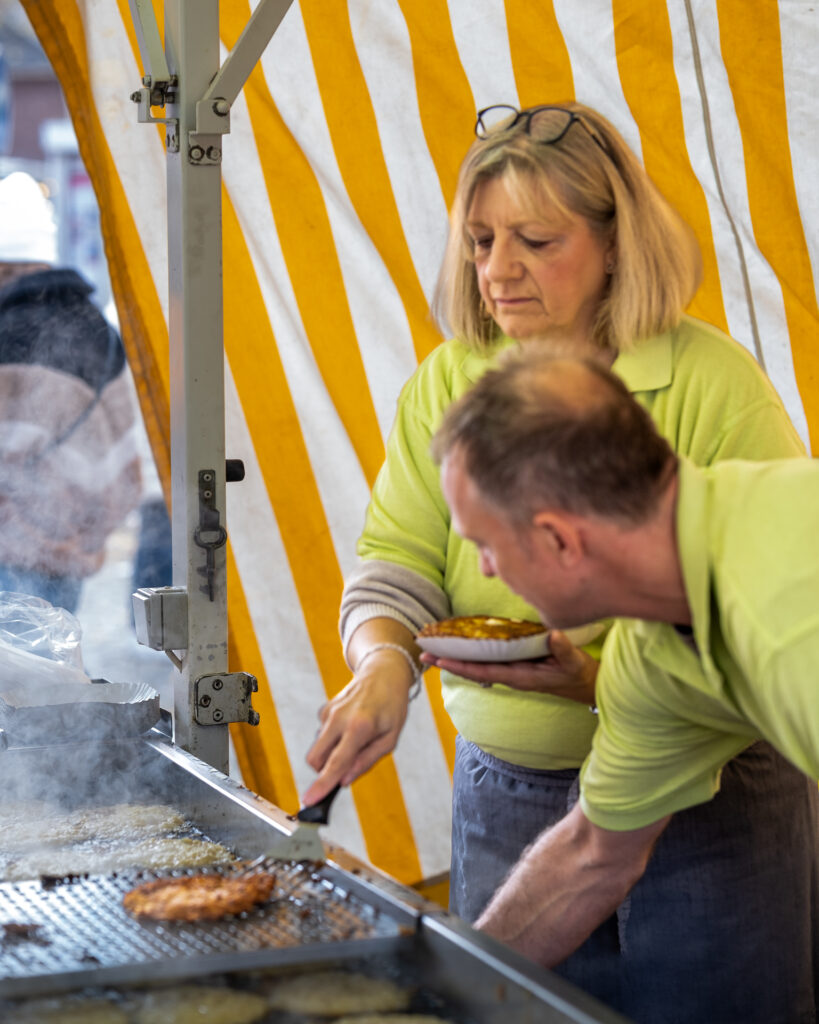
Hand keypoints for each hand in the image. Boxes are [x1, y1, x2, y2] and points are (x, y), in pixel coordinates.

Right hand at [302, 648, 413, 805]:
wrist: (383, 672)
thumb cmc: (391, 707)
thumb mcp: (390, 738)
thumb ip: (367, 761)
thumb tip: (344, 781)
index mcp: (359, 727)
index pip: (336, 763)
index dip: (322, 785)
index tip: (309, 800)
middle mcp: (339, 719)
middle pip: (316, 758)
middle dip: (323, 771)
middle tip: (345, 768)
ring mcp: (329, 712)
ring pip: (318, 747)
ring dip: (331, 753)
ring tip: (358, 739)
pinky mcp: (324, 709)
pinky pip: (323, 734)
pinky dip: (334, 738)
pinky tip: (351, 726)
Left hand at [418, 629, 597, 704]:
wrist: (588, 686)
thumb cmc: (580, 674)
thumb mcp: (575, 661)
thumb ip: (563, 649)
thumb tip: (553, 634)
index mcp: (521, 677)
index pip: (485, 671)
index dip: (462, 666)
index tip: (440, 660)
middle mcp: (512, 675)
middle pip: (474, 670)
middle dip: (449, 662)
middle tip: (423, 654)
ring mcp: (512, 671)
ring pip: (478, 665)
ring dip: (455, 658)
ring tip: (432, 651)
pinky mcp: (516, 665)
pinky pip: (488, 660)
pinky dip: (471, 654)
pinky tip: (460, 646)